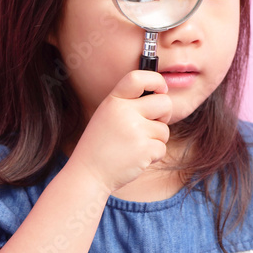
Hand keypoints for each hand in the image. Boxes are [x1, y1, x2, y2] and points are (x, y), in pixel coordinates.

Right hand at [66, 70, 171, 194]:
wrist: (88, 174)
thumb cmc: (101, 145)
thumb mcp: (108, 116)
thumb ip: (129, 104)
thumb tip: (161, 94)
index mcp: (114, 101)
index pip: (139, 77)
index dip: (156, 80)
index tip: (161, 89)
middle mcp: (124, 112)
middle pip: (164, 103)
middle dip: (164, 115)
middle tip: (151, 126)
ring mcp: (135, 130)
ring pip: (164, 129)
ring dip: (155, 140)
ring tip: (134, 147)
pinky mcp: (144, 149)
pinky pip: (162, 147)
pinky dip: (153, 156)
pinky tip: (136, 158)